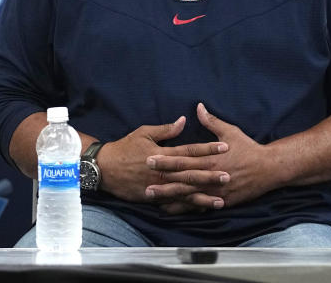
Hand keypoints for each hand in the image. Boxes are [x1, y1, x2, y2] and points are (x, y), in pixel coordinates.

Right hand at [98, 116, 228, 208]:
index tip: (225, 147)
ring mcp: (158, 186)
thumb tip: (184, 120)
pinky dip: (186, 207)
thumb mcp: (144, 133)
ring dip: (203, 196)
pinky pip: (172, 203)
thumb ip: (166, 129)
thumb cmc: (124, 148)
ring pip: (184, 192)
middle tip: (228, 176)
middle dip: (210, 175)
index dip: (208, 148)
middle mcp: (163, 171)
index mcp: (163, 153)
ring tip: (220, 200)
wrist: (102, 168)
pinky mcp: (152, 198)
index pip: (190, 150)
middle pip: (191, 173)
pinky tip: (200, 209)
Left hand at [144, 103, 275, 212]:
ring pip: (188, 195)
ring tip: (152, 198)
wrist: (268, 169)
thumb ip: (212, 121)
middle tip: (143, 180)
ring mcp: (215, 190)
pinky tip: (171, 209)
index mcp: (211, 158)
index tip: (149, 159)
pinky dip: (185, 208)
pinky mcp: (221, 200)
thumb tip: (198, 107)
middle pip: (181, 179)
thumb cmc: (249, 148)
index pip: (183, 159)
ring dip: (169, 196)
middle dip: (162, 180)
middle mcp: (211, 175)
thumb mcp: (231, 131)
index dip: (165, 160)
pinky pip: (199, 205)